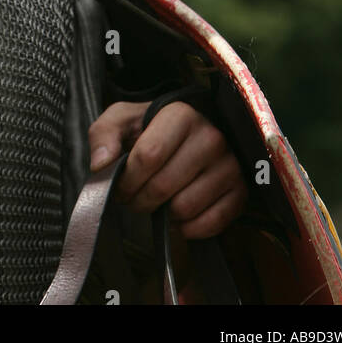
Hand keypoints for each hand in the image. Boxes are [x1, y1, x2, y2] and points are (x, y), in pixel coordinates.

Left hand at [88, 100, 247, 239]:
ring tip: (158, 200)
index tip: (121, 184)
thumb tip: (101, 164)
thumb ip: (104, 135)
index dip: (127, 179)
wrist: (191, 132)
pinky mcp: (240, 192)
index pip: (148, 157)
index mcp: (181, 115)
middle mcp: (211, 138)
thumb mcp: (123, 119)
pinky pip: (210, 224)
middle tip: (135, 196)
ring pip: (185, 208)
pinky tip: (178, 213)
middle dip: (140, 199)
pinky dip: (188, 227)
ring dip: (163, 213)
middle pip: (164, 186)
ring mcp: (229, 165)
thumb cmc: (153, 127)